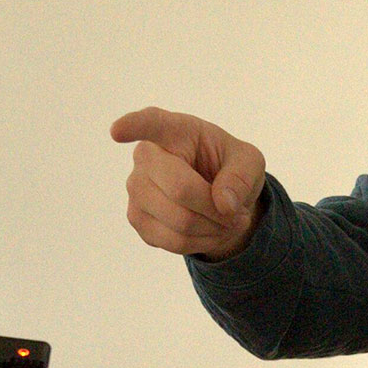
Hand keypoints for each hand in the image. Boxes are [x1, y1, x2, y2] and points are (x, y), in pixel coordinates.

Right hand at [111, 106, 266, 260]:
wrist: (218, 197)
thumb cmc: (229, 168)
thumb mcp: (249, 163)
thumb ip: (241, 176)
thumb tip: (224, 204)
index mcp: (173, 130)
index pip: (150, 124)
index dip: (133, 126)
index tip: (118, 131)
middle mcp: (145, 157)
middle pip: (180, 190)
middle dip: (217, 209)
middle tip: (236, 213)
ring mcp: (136, 189)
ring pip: (179, 221)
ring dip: (213, 229)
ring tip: (227, 221)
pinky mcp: (138, 219)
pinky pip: (173, 242)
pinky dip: (202, 243)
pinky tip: (210, 231)